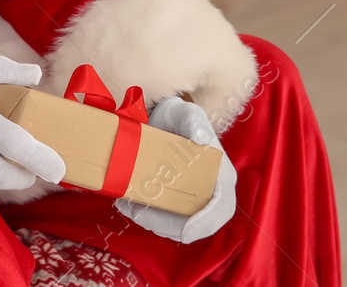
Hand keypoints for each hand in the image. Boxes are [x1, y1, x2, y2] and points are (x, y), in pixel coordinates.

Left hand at [115, 95, 236, 242]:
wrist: (161, 120)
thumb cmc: (177, 116)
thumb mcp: (186, 113)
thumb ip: (193, 122)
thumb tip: (200, 138)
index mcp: (221, 175)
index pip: (221, 207)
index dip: (206, 222)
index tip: (185, 233)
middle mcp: (211, 193)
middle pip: (196, 225)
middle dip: (166, 225)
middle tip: (137, 213)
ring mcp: (192, 200)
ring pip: (175, 226)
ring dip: (150, 222)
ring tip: (126, 205)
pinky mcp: (174, 203)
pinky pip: (162, 219)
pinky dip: (143, 216)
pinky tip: (125, 203)